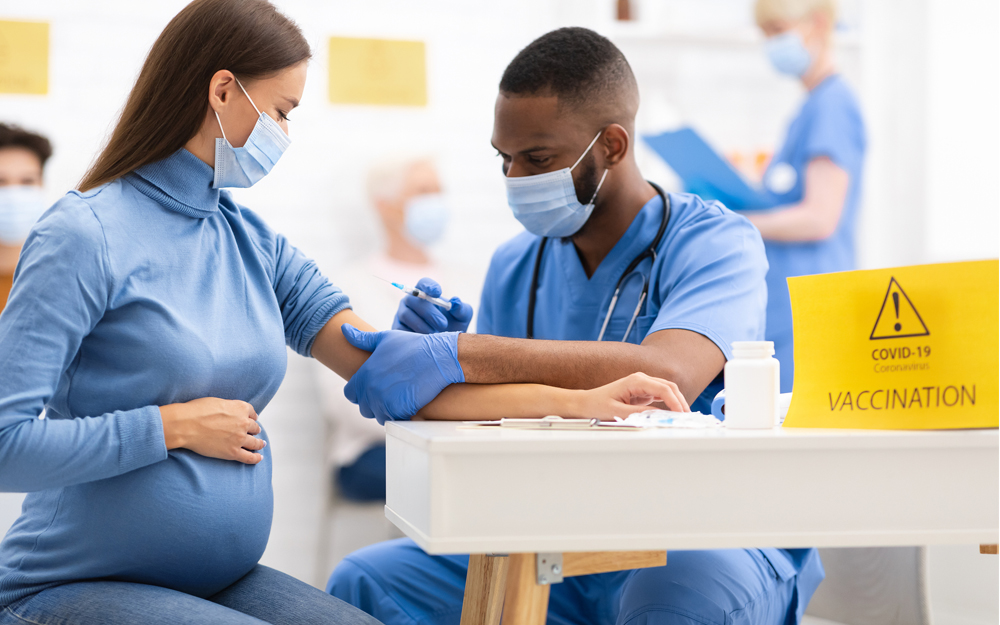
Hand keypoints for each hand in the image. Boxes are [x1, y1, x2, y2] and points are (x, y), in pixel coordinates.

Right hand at [159, 398, 265, 464]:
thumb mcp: (218, 402)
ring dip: (259, 443)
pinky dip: (256, 458)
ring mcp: (240, 438)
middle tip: (254, 433)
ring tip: (260, 444)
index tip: (252, 419)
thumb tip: (230, 413)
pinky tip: (259, 457)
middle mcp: (244, 422)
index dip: (252, 417)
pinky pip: (249, 457)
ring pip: (255, 442)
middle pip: (254, 427)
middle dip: (254, 430)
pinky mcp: (233, 452)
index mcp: (241, 408)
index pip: (252, 413)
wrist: (186, 425)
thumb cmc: (196, 411)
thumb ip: (229, 408)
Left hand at [342, 324, 464, 423]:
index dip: (360, 392)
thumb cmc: (413, 346)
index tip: (374, 388)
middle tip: (390, 394)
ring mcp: (385, 402)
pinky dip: (400, 415)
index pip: (350, 393)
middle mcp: (371, 390)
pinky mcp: (400, 411)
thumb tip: (344, 329)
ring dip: (387, 411)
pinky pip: (394, 420)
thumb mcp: (385, 338)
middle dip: (374, 404)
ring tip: (400, 399)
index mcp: (364, 374)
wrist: (438, 357)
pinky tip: (409, 403)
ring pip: (379, 416)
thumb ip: (362, 338)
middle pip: (364, 408)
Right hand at [392, 277, 472, 333]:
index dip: (429, 286)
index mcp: (426, 293)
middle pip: (413, 299)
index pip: (423, 283)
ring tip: (435, 335)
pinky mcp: (397, 329)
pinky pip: (400, 330)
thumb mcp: (463, 317)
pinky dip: (413, 335)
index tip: (438, 293)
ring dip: (422, 326)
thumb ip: (461, 309)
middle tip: (443, 324)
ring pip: (406, 315)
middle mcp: (411, 301)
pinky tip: (423, 341)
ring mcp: (402, 314)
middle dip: (428, 312)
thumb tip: (455, 302)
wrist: (445, 346)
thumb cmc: (454, 325)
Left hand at [575, 372, 689, 419]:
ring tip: (683, 417)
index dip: (675, 402)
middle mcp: (641, 379)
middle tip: (687, 417)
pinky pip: (660, 396)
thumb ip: (639, 414)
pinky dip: (669, 404)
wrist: (586, 403)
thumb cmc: (597, 405)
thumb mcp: (617, 412)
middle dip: (680, 401)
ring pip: (667, 390)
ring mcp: (643, 385)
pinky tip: (673, 414)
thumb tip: (659, 416)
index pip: (663, 389)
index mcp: (636, 380)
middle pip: (669, 387)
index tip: (681, 414)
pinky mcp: (642, 392)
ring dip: (676, 402)